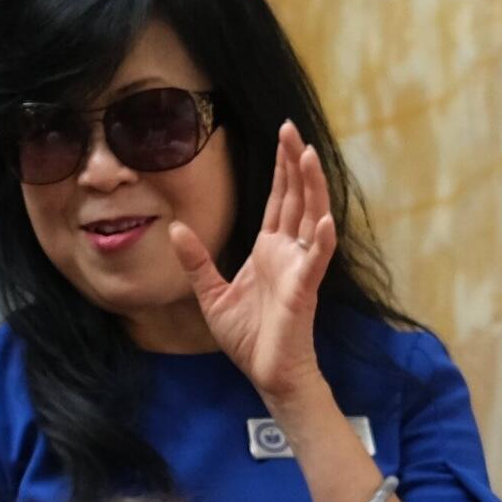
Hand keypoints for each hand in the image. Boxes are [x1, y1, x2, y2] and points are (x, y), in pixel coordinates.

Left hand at [171, 121, 337, 409]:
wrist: (265, 373)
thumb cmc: (247, 337)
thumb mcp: (211, 294)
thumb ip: (197, 260)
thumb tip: (175, 228)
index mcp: (269, 249)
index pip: (278, 200)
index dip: (281, 169)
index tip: (284, 137)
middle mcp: (289, 252)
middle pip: (296, 198)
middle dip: (295, 164)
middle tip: (292, 128)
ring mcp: (300, 268)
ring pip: (312, 218)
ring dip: (312, 188)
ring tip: (308, 156)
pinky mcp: (304, 290)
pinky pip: (317, 260)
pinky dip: (324, 239)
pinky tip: (326, 219)